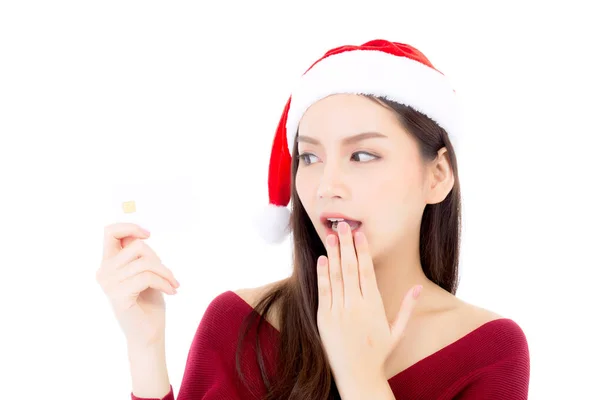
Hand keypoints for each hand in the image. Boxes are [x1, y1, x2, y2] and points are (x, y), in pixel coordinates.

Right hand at [96, 223, 179, 347]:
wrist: (149, 335)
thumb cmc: (148, 302)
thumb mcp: (145, 272)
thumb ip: (139, 254)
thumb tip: (141, 234)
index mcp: (108, 264)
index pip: (110, 232)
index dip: (130, 227)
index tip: (148, 235)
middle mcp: (103, 272)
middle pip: (136, 246)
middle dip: (158, 259)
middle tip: (170, 275)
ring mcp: (109, 284)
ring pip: (145, 262)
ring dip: (166, 273)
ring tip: (173, 284)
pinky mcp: (118, 295)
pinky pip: (147, 277)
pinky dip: (164, 282)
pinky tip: (172, 292)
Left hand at [316, 221, 421, 390]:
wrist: (357, 375)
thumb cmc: (378, 352)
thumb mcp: (397, 331)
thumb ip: (407, 308)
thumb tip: (419, 289)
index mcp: (373, 305)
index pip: (367, 271)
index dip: (362, 250)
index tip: (360, 233)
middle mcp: (355, 306)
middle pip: (350, 268)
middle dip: (346, 244)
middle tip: (342, 224)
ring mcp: (338, 311)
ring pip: (336, 276)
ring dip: (333, 254)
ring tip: (331, 235)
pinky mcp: (325, 318)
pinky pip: (323, 292)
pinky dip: (322, 274)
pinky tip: (322, 259)